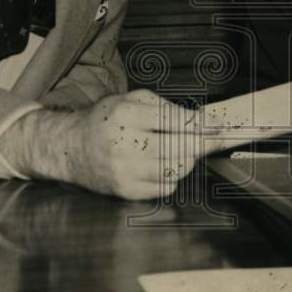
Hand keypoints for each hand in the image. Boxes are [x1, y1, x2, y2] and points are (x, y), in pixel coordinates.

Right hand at [0, 90, 201, 199]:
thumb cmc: (107, 120)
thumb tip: (201, 121)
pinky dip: (171, 176)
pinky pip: (166, 187)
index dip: (203, 125)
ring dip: (186, 159)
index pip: (176, 121)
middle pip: (181, 148)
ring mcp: (124, 171)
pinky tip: (160, 165)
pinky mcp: (125, 191)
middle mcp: (124, 144)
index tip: (221, 127)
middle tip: (213, 139)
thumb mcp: (132, 100)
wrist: (71, 148)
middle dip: (201, 144)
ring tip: (178, 150)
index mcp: (126, 114)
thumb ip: (166, 107)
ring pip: (177, 169)